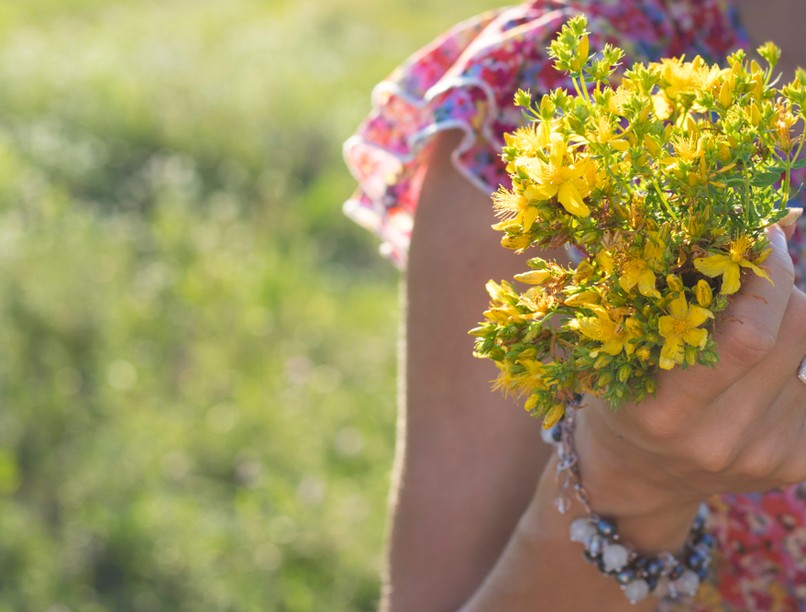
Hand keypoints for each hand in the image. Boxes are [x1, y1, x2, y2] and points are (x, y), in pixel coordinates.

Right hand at [573, 222, 805, 542]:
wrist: (635, 476)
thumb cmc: (622, 393)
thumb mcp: (620, 347)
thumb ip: (667, 290)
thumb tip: (759, 223)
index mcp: (663, 410)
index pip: (747, 335)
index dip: (767, 273)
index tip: (759, 235)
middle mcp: (717, 438)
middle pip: (793, 332)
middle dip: (781, 283)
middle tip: (756, 264)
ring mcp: (760, 453)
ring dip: (785, 316)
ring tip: (748, 316)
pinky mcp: (792, 462)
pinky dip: (791, 358)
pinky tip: (759, 367)